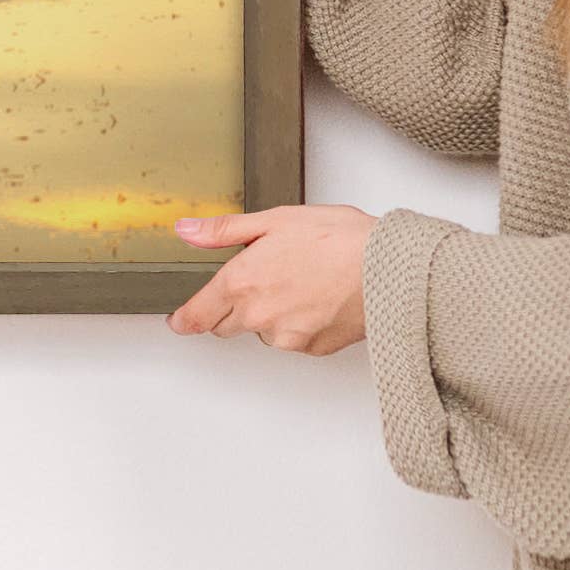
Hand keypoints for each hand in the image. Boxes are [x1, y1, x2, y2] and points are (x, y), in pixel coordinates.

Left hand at [168, 203, 373, 354]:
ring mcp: (288, 337)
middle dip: (232, 308)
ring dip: (270, 315)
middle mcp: (260, 317)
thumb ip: (223, 231)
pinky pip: (295, 340)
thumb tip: (186, 231)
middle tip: (259, 281)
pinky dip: (299, 324)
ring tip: (299, 282)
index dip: (185, 319)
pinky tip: (318, 298)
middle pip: (227, 325)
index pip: (197, 316)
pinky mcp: (314, 348)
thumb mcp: (274, 220)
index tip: (179, 321)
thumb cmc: (339, 239)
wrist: (390, 268)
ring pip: (263, 332)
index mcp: (241, 284)